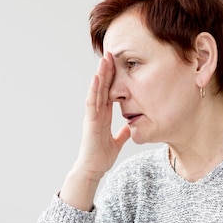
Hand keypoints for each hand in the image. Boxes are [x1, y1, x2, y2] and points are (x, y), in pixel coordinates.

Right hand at [73, 52, 130, 180]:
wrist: (92, 170)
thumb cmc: (101, 157)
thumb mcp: (117, 142)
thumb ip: (124, 132)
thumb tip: (132, 126)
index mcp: (103, 115)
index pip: (109, 92)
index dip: (113, 78)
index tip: (118, 63)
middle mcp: (96, 113)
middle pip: (102, 87)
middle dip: (106, 70)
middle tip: (111, 53)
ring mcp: (92, 116)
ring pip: (96, 91)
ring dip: (100, 75)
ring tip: (104, 59)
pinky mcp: (90, 122)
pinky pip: (91, 103)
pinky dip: (94, 90)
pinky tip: (96, 78)